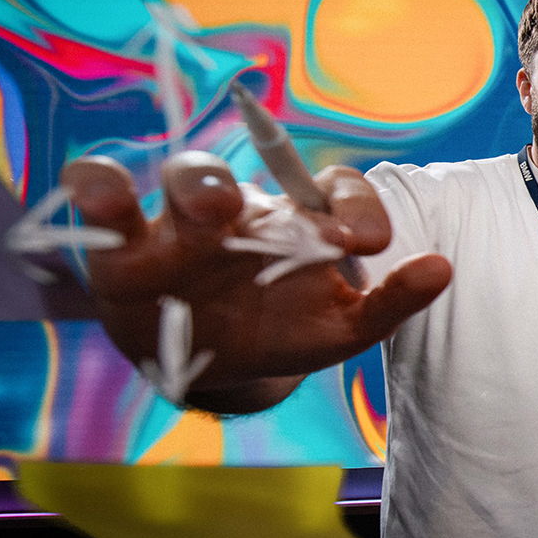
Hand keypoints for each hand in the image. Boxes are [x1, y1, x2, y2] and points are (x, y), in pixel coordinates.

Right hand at [63, 152, 451, 403]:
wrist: (211, 366)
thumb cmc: (280, 331)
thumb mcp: (341, 329)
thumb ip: (390, 302)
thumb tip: (442, 267)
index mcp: (300, 221)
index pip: (332, 191)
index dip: (353, 206)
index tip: (367, 243)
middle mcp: (246, 208)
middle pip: (256, 171)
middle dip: (277, 189)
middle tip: (290, 228)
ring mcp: (181, 222)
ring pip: (186, 175)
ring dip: (199, 182)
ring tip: (214, 210)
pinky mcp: (120, 244)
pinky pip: (99, 195)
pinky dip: (95, 185)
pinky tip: (104, 198)